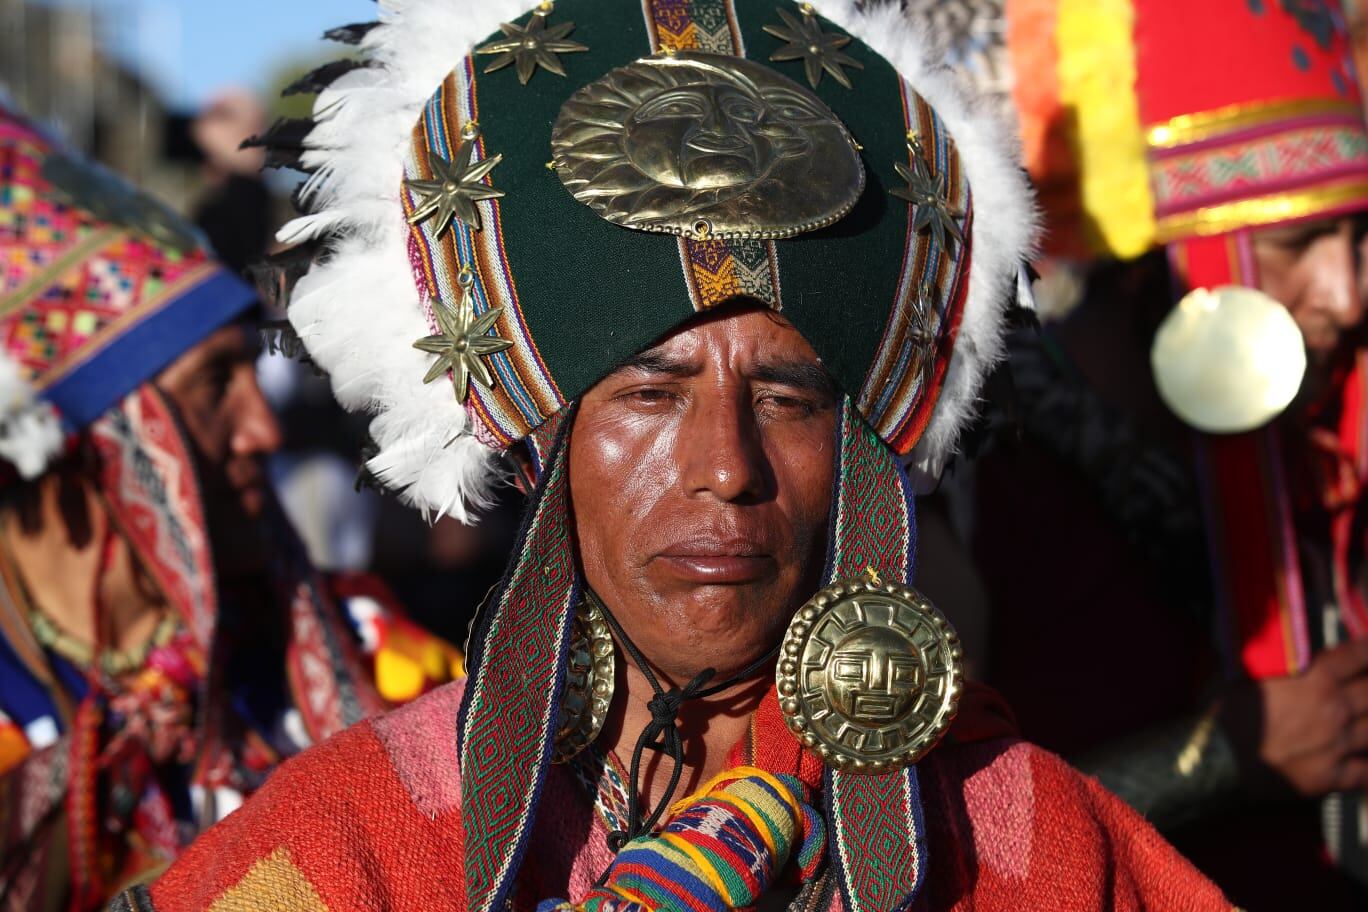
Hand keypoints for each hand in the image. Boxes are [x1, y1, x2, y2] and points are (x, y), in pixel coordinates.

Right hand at [1223, 638, 1367, 797]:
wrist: (1218, 758)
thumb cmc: (1225, 711)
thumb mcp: (1246, 672)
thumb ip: (1274, 662)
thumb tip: (1273, 648)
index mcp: (1315, 677)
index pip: (1358, 656)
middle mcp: (1333, 708)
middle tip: (1367, 687)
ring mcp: (1336, 743)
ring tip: (1365, 721)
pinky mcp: (1330, 775)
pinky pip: (1365, 773)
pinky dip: (1367, 766)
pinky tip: (1365, 761)